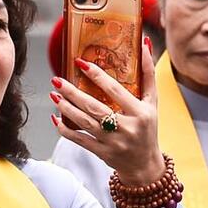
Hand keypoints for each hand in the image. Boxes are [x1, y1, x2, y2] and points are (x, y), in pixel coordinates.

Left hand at [50, 37, 162, 187]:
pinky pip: (80, 140)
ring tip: (54, 94)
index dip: (97, 76)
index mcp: (140, 113)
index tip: (80, 63)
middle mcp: (126, 128)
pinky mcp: (102, 153)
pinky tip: (55, 118)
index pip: (116, 91)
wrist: (144, 165)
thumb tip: (144, 42)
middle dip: (73, 93)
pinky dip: (65, 130)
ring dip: (66, 108)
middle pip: (95, 108)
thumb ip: (148, 73)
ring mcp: (113, 143)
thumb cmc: (148, 128)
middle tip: (57, 79)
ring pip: (85, 123)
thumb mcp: (153, 102)